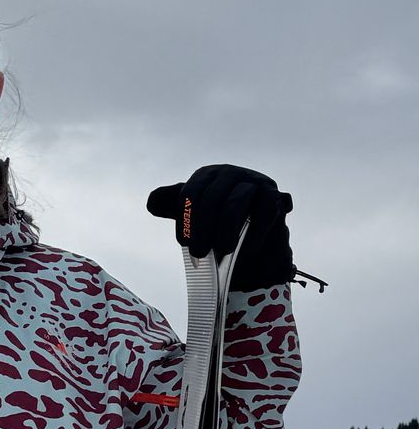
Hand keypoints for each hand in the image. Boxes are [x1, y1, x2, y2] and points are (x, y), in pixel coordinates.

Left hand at [147, 163, 294, 288]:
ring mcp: (254, 182)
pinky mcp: (274, 197)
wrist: (249, 246)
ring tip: (222, 252)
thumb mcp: (191, 216)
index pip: (190, 192)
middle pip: (212, 198)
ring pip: (236, 203)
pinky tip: (247, 249)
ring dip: (226, 232)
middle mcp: (229, 174)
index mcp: (207, 176)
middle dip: (203, 230)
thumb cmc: (215, 228)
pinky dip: (255, 233)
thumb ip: (171, 205)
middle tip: (199, 254)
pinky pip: (263, 212)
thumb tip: (152, 201)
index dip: (186, 219)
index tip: (184, 242)